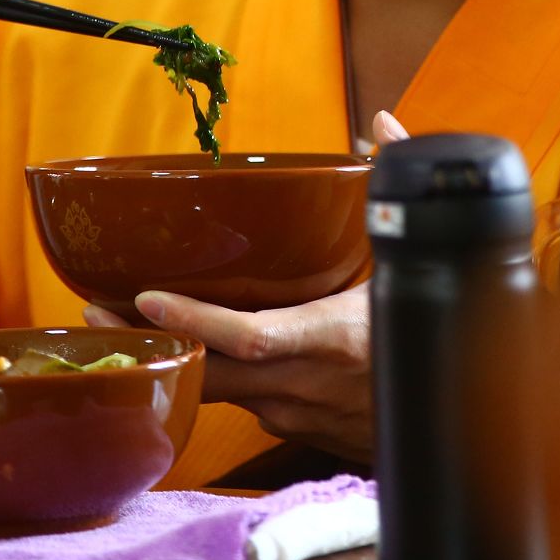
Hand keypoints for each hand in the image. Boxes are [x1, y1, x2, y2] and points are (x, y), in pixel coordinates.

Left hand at [86, 113, 407, 461]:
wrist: (464, 418)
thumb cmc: (432, 332)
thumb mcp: (413, 258)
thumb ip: (394, 188)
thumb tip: (382, 127)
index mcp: (332, 339)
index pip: (250, 339)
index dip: (195, 321)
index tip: (145, 296)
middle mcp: (304, 386)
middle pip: (208, 377)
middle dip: (150, 345)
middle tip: (95, 312)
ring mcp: (295, 416)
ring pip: (218, 393)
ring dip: (172, 360)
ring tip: (122, 324)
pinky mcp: (294, 432)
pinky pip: (242, 401)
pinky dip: (210, 374)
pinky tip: (186, 348)